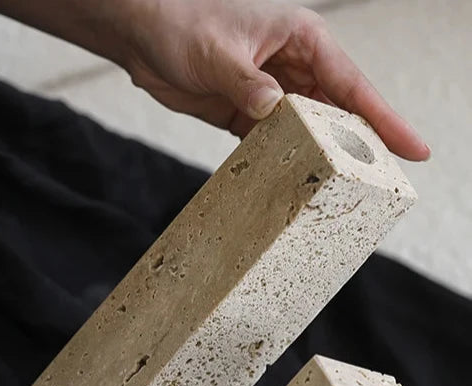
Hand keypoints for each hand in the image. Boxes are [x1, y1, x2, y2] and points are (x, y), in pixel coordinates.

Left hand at [118, 0, 428, 159]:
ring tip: (339, 190)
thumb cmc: (182, 24)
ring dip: (319, 156)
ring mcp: (270, 92)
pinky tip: (290, 182)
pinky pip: (272, 141)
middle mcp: (292, 66)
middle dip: (357, 144)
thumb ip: (248, 85)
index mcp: (301, 39)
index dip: (384, 118)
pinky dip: (280, 160)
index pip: (352, 83)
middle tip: (379, 182)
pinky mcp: (245, 114)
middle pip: (337, 111)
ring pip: (307, 129)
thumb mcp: (219, 53)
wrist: (143, 36)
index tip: (412, 148)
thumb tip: (275, 112)